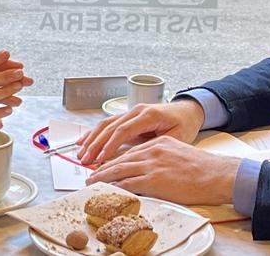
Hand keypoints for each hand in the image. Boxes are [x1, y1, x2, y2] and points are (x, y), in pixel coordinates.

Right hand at [76, 100, 205, 164]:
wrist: (188, 110)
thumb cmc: (184, 124)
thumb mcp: (176, 137)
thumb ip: (157, 145)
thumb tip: (138, 159)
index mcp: (148, 115)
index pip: (124, 130)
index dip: (110, 145)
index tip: (101, 159)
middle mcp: (136, 111)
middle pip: (110, 127)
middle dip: (96, 144)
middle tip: (86, 160)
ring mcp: (130, 112)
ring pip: (106, 124)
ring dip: (92, 139)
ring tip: (81, 153)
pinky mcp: (128, 116)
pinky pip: (108, 124)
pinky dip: (95, 133)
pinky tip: (84, 140)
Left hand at [86, 136, 239, 205]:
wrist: (215, 174)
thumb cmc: (202, 168)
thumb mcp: (179, 152)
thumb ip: (163, 156)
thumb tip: (153, 168)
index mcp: (159, 143)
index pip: (131, 150)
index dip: (116, 157)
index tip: (106, 163)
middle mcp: (152, 151)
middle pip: (121, 157)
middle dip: (103, 165)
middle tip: (91, 171)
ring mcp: (151, 165)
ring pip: (119, 169)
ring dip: (103, 175)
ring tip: (92, 181)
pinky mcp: (152, 180)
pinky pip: (127, 183)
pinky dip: (113, 186)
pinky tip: (106, 189)